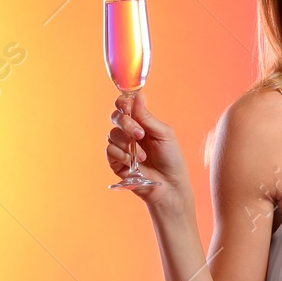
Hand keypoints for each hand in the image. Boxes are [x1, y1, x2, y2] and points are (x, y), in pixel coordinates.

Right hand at [106, 89, 188, 207]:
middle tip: (140, 134)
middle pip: (116, 117)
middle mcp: (129, 132)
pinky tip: (133, 162)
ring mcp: (122, 147)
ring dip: (127, 144)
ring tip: (142, 156)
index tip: (126, 105)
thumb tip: (138, 95)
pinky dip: (121, 155)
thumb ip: (147, 117)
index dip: (123, 102)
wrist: (170, 184)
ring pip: (112, 134)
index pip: (125, 106)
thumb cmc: (171, 158)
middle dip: (126, 123)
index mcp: (142, 122)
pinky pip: (110, 150)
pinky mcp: (116, 161)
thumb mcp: (164, 133)